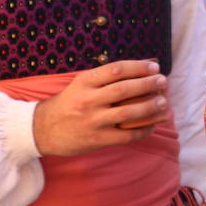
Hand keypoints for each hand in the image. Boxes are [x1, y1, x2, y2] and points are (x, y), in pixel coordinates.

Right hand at [33, 60, 168, 156]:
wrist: (42, 130)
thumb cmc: (68, 103)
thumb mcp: (80, 84)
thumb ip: (105, 78)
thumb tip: (140, 68)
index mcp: (84, 82)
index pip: (116, 69)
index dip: (138, 66)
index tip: (154, 66)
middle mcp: (88, 100)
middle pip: (124, 89)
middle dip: (148, 84)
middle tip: (162, 81)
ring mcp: (93, 121)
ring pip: (128, 112)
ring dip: (150, 107)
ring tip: (163, 102)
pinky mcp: (97, 139)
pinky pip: (126, 136)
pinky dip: (143, 130)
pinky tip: (153, 125)